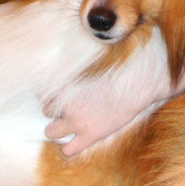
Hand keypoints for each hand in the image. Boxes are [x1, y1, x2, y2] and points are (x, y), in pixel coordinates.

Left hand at [44, 57, 184, 156]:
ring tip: (76, 122)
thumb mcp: (91, 53)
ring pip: (51, 131)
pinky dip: (70, 147)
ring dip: (60, 127)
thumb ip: (75, 57)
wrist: (142, 78)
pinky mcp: (91, 134)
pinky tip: (79, 140)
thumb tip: (69, 35)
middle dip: (58, 108)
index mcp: (59, 80)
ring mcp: (76, 119)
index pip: (42, 90)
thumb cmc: (121, 60)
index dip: (55, 91)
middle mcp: (63, 101)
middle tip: (75, 104)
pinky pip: (68, 150)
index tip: (67, 89)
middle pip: (46, 110)